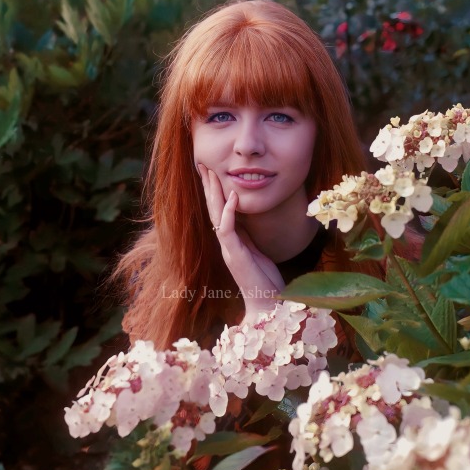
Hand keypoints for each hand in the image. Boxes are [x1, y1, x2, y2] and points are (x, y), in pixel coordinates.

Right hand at [197, 164, 283, 322]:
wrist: (267, 304)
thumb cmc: (264, 281)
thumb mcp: (256, 252)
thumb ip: (247, 237)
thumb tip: (244, 221)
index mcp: (231, 241)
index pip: (218, 211)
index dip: (213, 191)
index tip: (209, 171)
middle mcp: (226, 243)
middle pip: (212, 209)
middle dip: (208, 186)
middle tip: (202, 164)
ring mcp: (229, 249)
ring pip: (216, 216)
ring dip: (213, 194)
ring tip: (210, 174)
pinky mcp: (235, 256)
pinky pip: (228, 230)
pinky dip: (229, 213)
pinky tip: (232, 197)